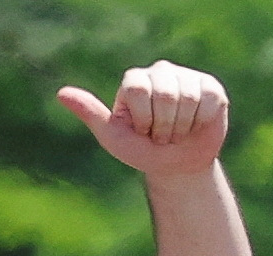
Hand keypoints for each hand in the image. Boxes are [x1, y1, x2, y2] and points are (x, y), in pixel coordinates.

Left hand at [58, 60, 228, 177]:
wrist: (174, 166)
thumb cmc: (140, 151)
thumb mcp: (111, 136)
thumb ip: (90, 113)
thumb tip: (61, 93)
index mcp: (133, 81)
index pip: (140, 90)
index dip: (143, 118)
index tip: (141, 131)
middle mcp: (159, 72)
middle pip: (167, 94)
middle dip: (164, 125)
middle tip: (160, 135)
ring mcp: (186, 77)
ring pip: (189, 98)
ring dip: (182, 126)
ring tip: (176, 132)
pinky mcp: (211, 87)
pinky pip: (209, 102)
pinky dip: (201, 122)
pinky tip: (194, 126)